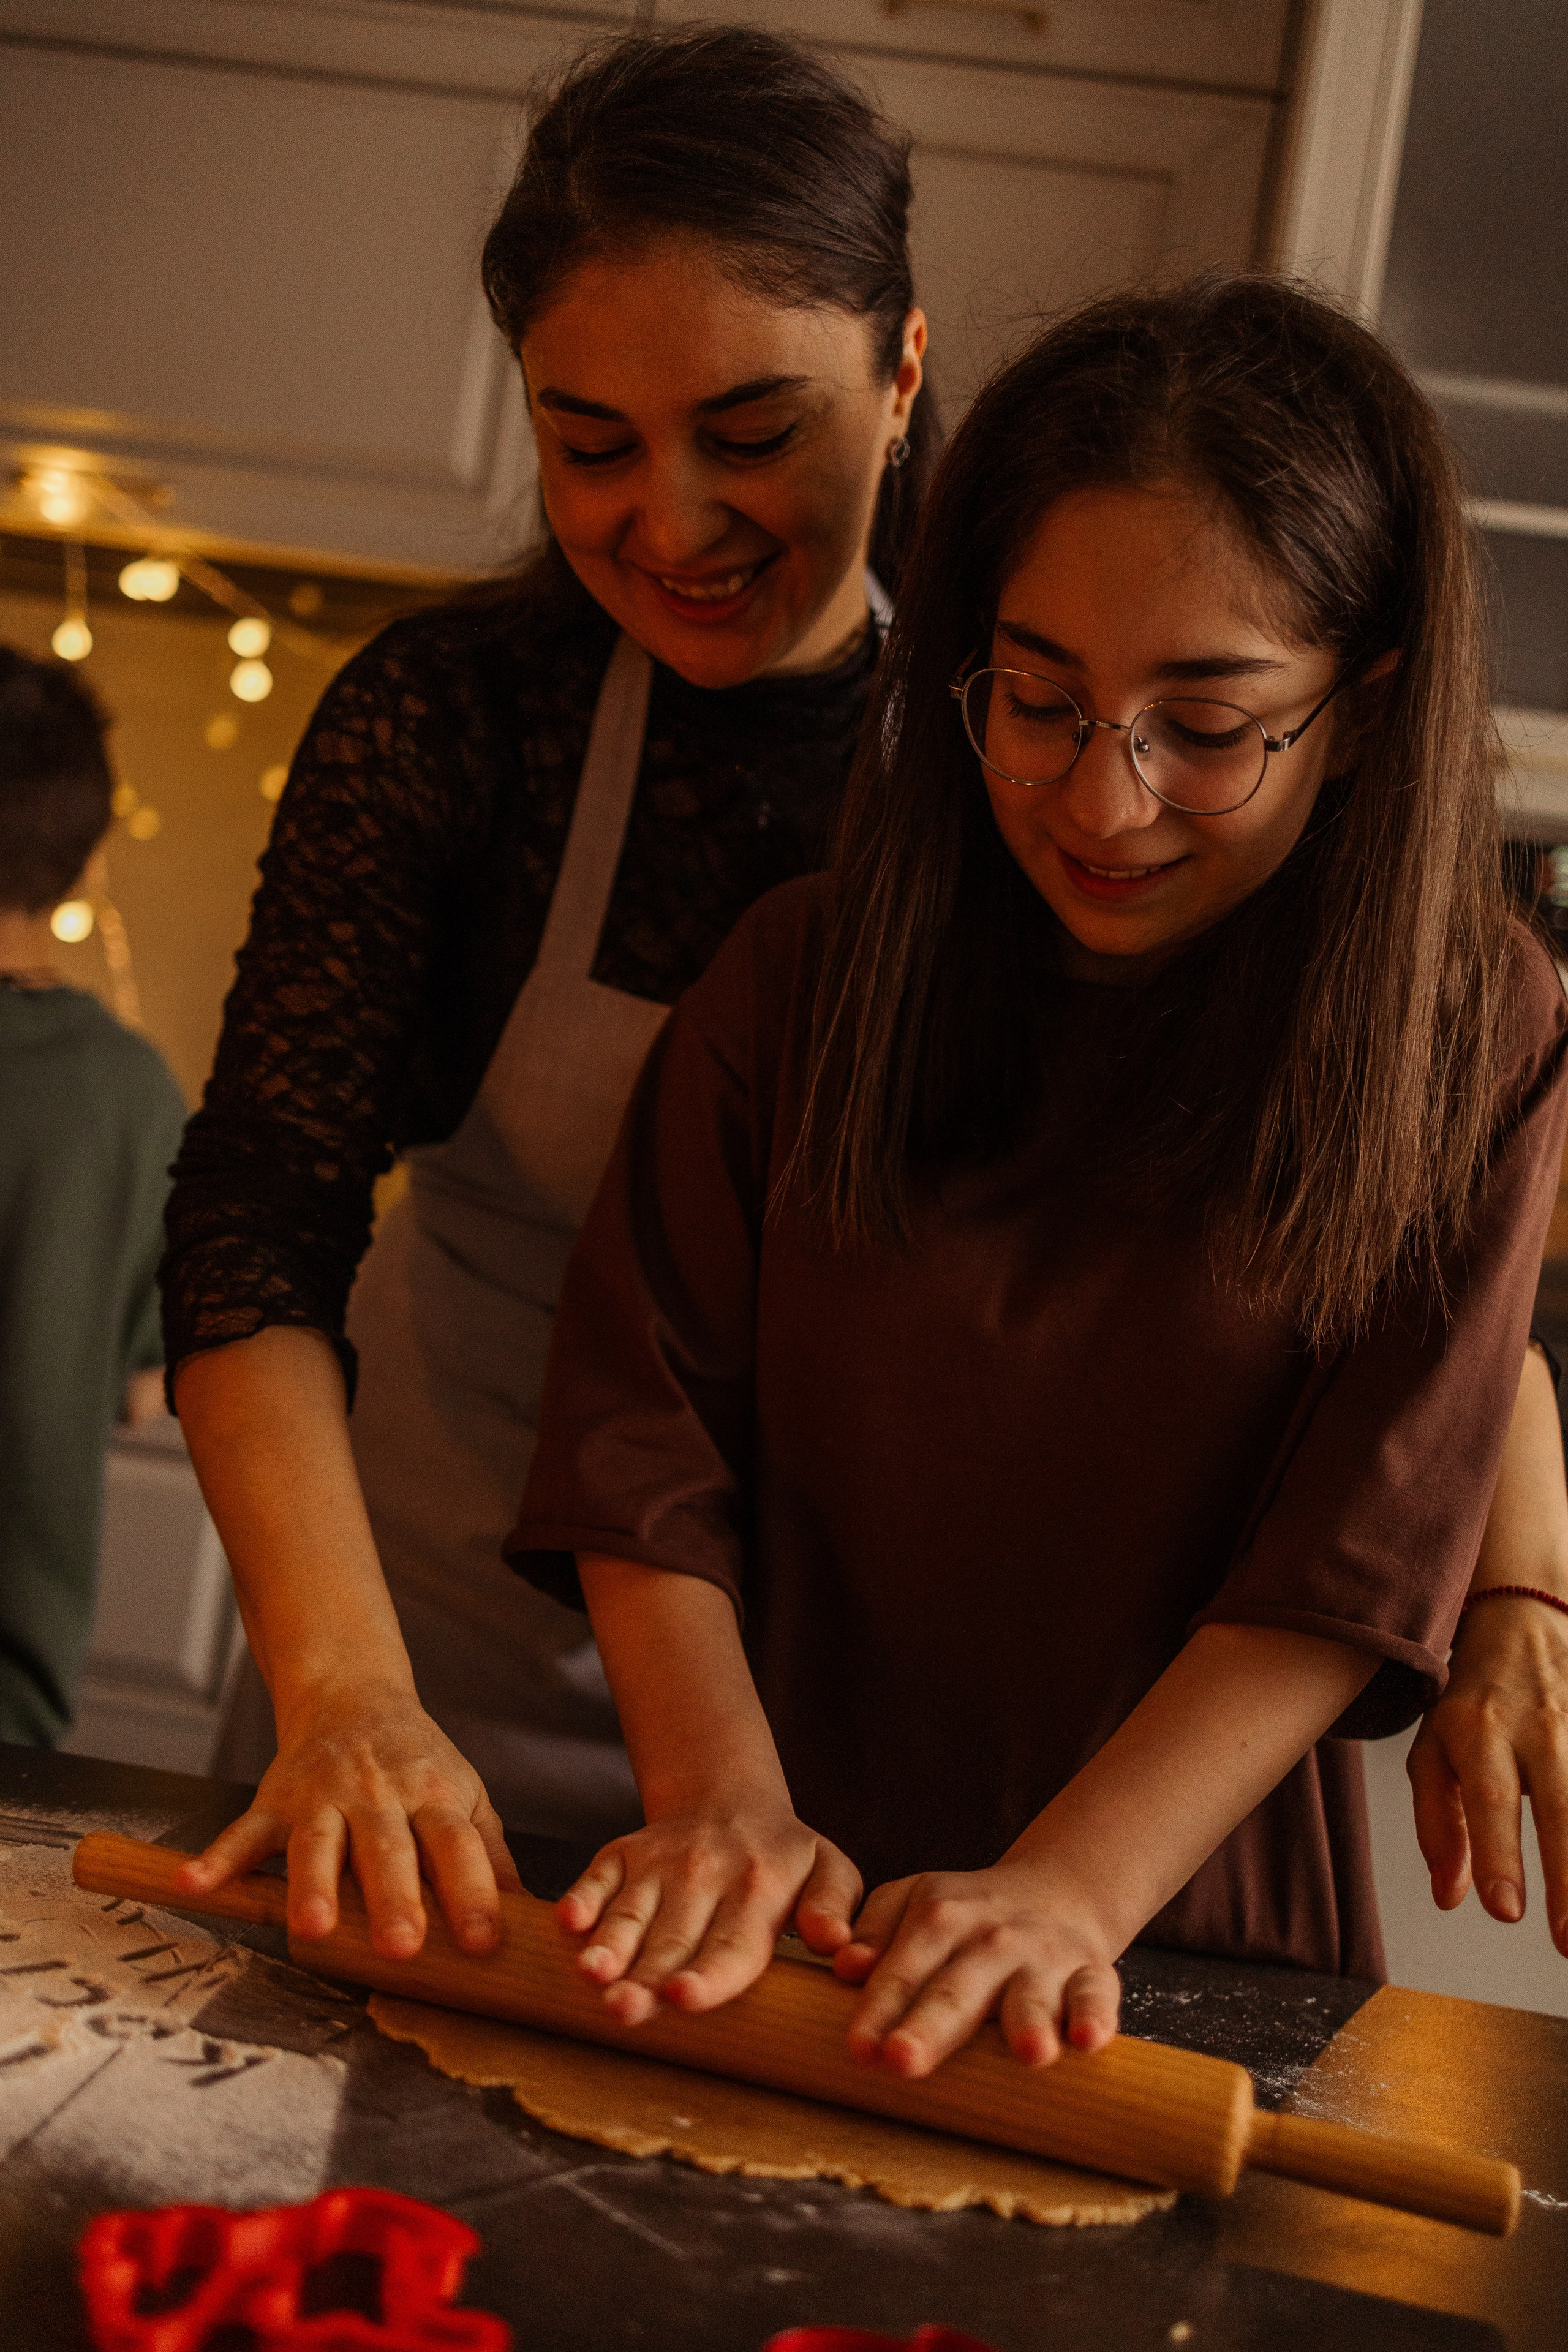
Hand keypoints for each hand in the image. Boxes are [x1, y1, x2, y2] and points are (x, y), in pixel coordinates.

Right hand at [174, 1679, 520, 1958]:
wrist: (352, 1694)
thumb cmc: (418, 1763)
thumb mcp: (465, 1796)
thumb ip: (491, 1855)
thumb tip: (535, 1918)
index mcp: (434, 1795)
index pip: (458, 1845)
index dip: (472, 1892)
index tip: (484, 1941)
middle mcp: (379, 1795)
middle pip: (388, 1850)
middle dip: (394, 1898)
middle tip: (402, 1946)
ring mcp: (322, 1796)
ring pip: (316, 1844)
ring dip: (311, 1885)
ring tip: (311, 1928)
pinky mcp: (274, 1799)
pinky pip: (243, 1832)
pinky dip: (216, 1859)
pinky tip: (193, 1885)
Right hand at [558, 1804, 861, 2024]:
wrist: (729, 1799)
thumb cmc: (784, 1859)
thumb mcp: (830, 1870)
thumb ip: (836, 1905)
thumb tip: (837, 1943)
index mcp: (759, 1889)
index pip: (733, 1944)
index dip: (709, 1975)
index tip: (686, 1996)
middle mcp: (705, 1875)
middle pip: (672, 1941)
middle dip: (645, 1978)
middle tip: (623, 2009)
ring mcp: (658, 1863)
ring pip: (630, 1913)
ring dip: (609, 1945)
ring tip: (590, 1975)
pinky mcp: (622, 1853)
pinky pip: (596, 1875)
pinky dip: (581, 1897)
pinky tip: (566, 1921)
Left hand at [832, 1861, 1121, 2076]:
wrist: (1056, 1892)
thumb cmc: (964, 1916)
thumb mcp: (910, 1902)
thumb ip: (873, 1931)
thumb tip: (844, 1965)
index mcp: (939, 1917)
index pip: (902, 1970)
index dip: (879, 2009)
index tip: (859, 2050)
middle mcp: (990, 1938)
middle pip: (956, 1988)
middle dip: (931, 2025)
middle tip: (903, 2060)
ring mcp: (1043, 1957)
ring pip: (1031, 1993)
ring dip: (1028, 2020)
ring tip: (1030, 2053)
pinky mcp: (1091, 1973)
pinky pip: (1097, 1994)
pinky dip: (1096, 2015)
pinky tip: (1089, 2039)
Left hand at [1409, 1597, 1567, 1951]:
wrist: (1525, 1625)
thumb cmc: (1472, 1705)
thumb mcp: (1433, 1750)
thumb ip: (1436, 1824)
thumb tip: (1449, 1897)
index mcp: (1479, 1731)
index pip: (1489, 1798)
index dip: (1498, 1855)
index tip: (1506, 1912)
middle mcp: (1539, 1727)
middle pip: (1560, 1805)